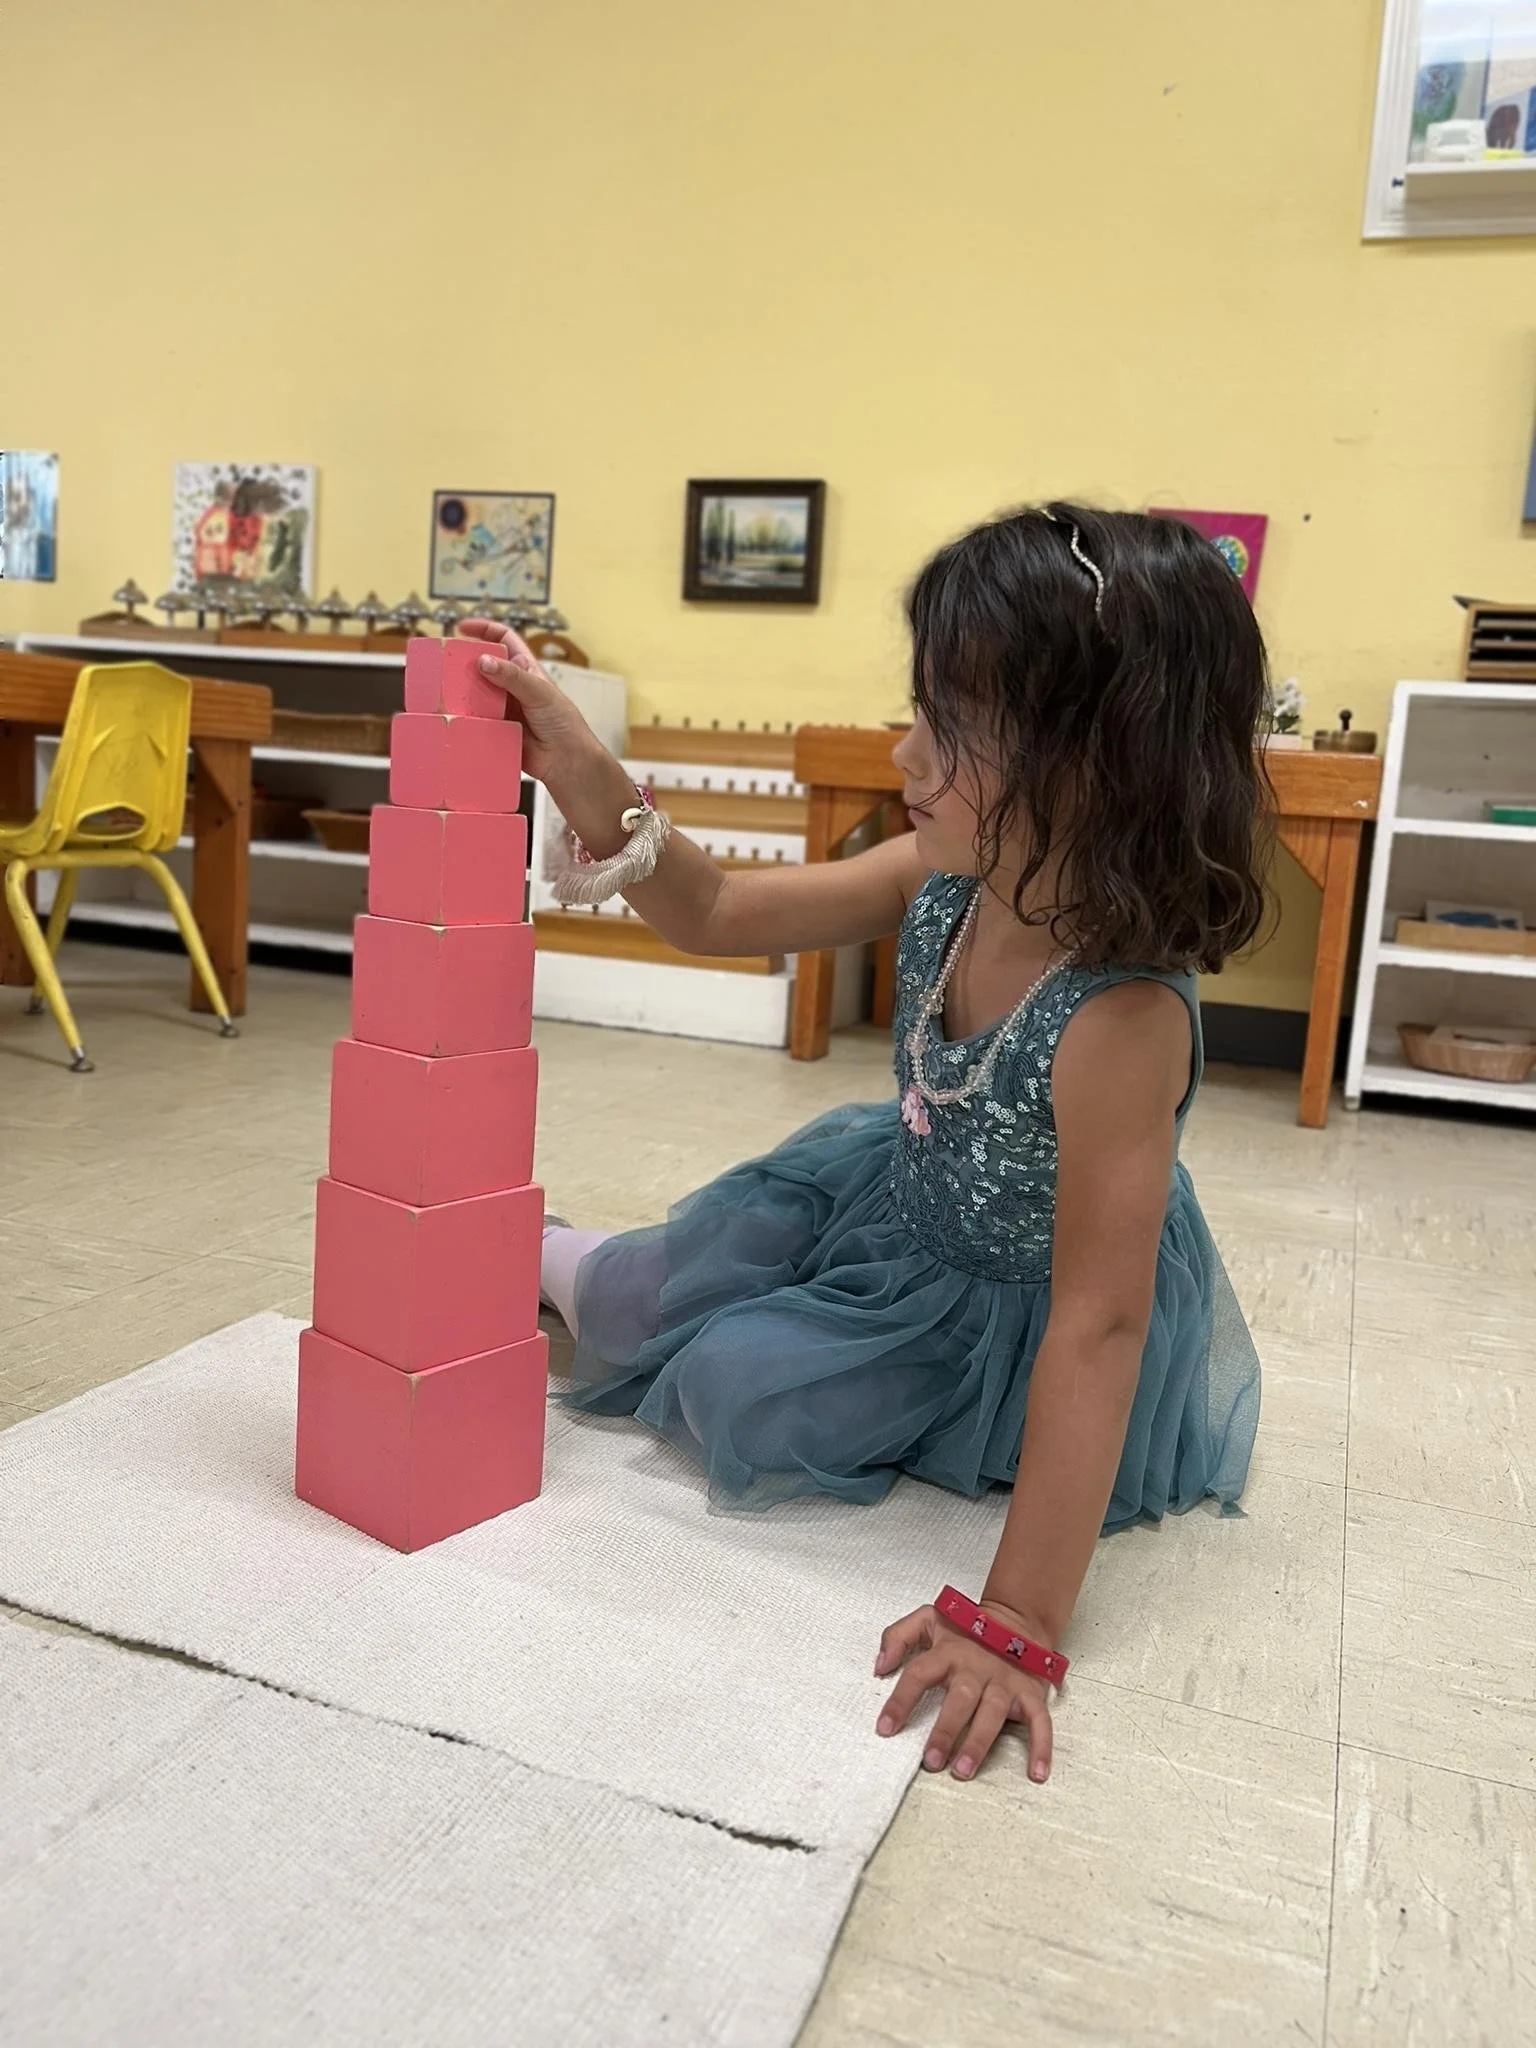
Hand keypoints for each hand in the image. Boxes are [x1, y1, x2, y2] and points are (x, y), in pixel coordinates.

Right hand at [454, 618, 592, 781]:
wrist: (566, 761)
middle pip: (484, 665)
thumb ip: (513, 676)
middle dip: (465, 662)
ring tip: (445, 690)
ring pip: (476, 693)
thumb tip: (483, 661)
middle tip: (446, 664)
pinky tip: (454, 716)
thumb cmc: (563, 722)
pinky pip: (476, 719)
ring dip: (462, 691)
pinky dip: (465, 716)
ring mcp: (503, 707)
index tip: (462, 627)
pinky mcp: (497, 728)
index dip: (484, 629)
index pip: (504, 639)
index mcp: (525, 669)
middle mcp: (512, 686)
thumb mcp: (540, 692)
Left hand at [874, 1599, 1054, 1784]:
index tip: (885, 1728)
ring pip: (992, 1712)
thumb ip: (898, 1636)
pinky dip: (1042, 1746)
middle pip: (960, 1698)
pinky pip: (1039, 1721)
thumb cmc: (965, 1629)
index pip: (918, 1674)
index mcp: (948, 1651)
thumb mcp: (927, 1620)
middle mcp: (976, 1667)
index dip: (900, 1700)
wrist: (1015, 1620)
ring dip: (979, 1742)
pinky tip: (1036, 1773)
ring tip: (963, 1769)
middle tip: (931, 1760)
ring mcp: (1005, 1681)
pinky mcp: (1029, 1693)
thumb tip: (879, 1666)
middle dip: (946, 1730)